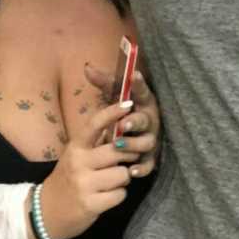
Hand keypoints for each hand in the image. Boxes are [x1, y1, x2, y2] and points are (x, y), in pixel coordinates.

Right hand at [35, 99, 139, 238]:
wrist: (46, 211)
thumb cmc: (68, 178)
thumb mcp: (76, 156)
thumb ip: (96, 143)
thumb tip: (122, 126)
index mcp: (75, 147)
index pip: (94, 124)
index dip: (112, 112)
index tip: (129, 104)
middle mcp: (79, 162)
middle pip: (118, 151)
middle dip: (129, 155)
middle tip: (126, 159)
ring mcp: (84, 184)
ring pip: (123, 173)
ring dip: (122, 178)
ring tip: (111, 181)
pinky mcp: (91, 204)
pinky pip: (120, 194)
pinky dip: (118, 195)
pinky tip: (107, 196)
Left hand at [84, 63, 160, 179]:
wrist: (128, 139)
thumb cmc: (121, 113)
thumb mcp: (113, 97)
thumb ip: (103, 82)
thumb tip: (87, 67)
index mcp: (142, 102)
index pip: (142, 91)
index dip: (139, 84)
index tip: (134, 75)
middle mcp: (149, 120)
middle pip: (145, 120)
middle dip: (135, 121)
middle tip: (123, 124)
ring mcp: (150, 139)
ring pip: (147, 142)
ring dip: (134, 144)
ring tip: (119, 145)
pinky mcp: (150, 158)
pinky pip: (148, 164)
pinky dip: (141, 168)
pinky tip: (131, 170)